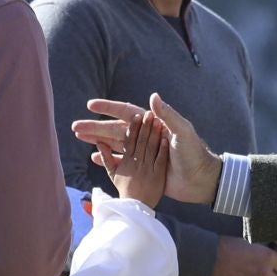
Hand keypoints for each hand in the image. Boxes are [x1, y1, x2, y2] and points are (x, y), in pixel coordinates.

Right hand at [78, 92, 220, 203]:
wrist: (201, 179)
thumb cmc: (194, 153)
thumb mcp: (182, 132)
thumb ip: (167, 115)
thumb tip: (153, 96)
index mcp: (153, 125)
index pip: (127, 113)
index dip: (108, 109)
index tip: (91, 105)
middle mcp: (146, 137)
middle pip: (115, 129)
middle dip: (95, 127)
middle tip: (75, 127)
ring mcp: (143, 152)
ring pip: (114, 144)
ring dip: (97, 141)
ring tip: (79, 138)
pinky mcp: (143, 167)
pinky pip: (120, 161)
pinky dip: (107, 158)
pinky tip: (94, 157)